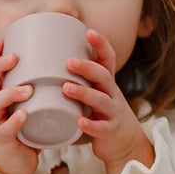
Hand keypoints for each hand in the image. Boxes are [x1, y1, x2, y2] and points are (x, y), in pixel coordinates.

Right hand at [0, 38, 40, 173]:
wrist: (14, 164)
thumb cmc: (22, 130)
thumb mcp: (23, 105)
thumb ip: (33, 87)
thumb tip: (57, 62)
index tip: (3, 39)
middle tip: (15, 57)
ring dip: (10, 93)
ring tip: (27, 88)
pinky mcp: (3, 140)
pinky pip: (5, 129)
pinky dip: (14, 121)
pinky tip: (24, 115)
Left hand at [63, 29, 153, 172]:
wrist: (124, 142)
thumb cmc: (102, 112)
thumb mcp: (96, 92)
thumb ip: (80, 79)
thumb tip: (50, 58)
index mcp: (107, 83)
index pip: (108, 59)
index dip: (101, 44)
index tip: (89, 31)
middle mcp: (112, 94)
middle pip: (103, 76)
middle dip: (88, 67)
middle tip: (69, 61)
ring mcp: (112, 112)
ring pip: (101, 100)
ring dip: (84, 93)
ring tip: (66, 88)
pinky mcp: (109, 131)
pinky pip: (100, 127)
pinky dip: (90, 124)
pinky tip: (79, 121)